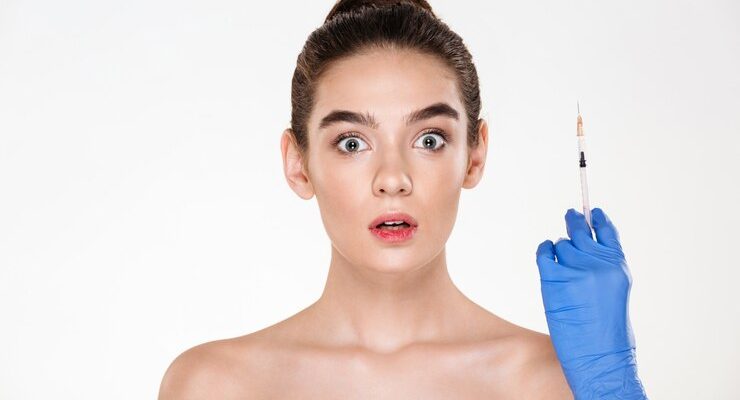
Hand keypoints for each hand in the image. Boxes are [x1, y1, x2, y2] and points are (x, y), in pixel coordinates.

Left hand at [536, 208, 647, 398]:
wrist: (600, 356)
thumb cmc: (608, 332)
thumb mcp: (615, 292)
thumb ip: (603, 267)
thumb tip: (583, 246)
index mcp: (617, 266)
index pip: (607, 231)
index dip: (598, 218)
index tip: (592, 210)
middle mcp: (598, 263)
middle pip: (580, 231)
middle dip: (574, 222)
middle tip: (570, 214)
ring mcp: (575, 270)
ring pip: (561, 244)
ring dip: (559, 249)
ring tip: (563, 264)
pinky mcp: (554, 279)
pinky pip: (544, 253)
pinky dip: (544, 250)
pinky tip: (546, 252)